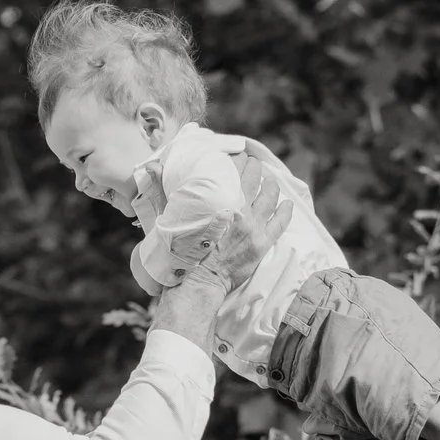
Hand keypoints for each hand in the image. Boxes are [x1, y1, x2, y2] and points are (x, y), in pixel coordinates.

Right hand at [169, 149, 293, 287]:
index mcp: (219, 201)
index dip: (237, 161)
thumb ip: (164, 190)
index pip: (233, 171)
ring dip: (271, 185)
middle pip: (254, 179)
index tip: (237, 158)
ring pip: (270, 197)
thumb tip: (152, 166)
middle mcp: (240, 210)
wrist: (198, 281)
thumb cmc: (182, 251)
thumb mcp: (171, 216)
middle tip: (253, 164)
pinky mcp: (262, 244)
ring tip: (270, 180)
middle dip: (254, 168)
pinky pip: (280, 222)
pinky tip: (287, 203)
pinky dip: (285, 210)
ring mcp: (254, 227)